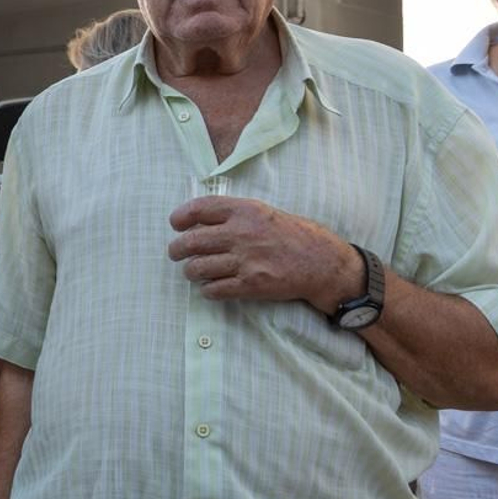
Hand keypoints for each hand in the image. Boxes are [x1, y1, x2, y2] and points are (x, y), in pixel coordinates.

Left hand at [167, 196, 361, 314]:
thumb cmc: (290, 235)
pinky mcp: (251, 285)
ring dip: (190, 271)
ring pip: (197, 268)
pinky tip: (211, 286)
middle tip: (176, 253)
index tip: (176, 224)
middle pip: (191, 242)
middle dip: (176, 249)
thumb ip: (232, 214)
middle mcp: (242, 234)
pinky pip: (213, 290)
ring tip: (193, 271)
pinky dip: (207, 290)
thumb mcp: (263, 212)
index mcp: (245, 211)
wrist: (321, 262)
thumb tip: (195, 220)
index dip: (180, 217)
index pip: (199, 208)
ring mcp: (246, 261)